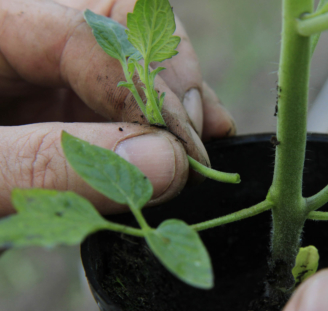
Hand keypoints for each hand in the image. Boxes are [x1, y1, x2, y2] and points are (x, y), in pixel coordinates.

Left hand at [0, 0, 234, 216]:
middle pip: (121, 22)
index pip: (90, 28)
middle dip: (170, 79)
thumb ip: (54, 168)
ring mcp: (43, 60)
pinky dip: (156, 118)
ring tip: (202, 138)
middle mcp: (20, 28)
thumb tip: (164, 164)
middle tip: (197, 136)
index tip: (185, 147)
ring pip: (130, 56)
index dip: (148, 87)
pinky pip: (119, 90)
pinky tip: (182, 138)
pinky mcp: (58, 93)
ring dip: (172, 99)